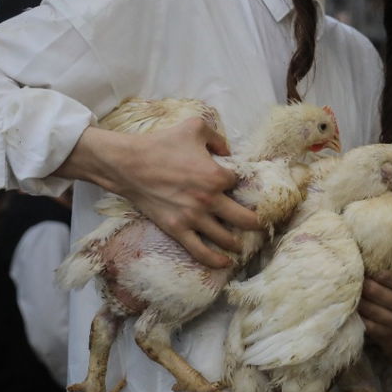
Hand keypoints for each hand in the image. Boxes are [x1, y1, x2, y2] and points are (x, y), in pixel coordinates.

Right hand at [62, 119, 262, 269]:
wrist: (129, 164)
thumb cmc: (161, 143)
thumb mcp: (194, 127)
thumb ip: (217, 137)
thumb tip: (227, 150)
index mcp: (216, 176)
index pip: (239, 182)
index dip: (241, 182)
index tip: (240, 186)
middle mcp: (209, 200)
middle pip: (244, 218)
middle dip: (257, 223)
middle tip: (262, 224)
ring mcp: (193, 218)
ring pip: (225, 238)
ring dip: (238, 242)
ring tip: (243, 244)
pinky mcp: (177, 229)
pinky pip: (200, 251)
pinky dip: (215, 260)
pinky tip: (225, 263)